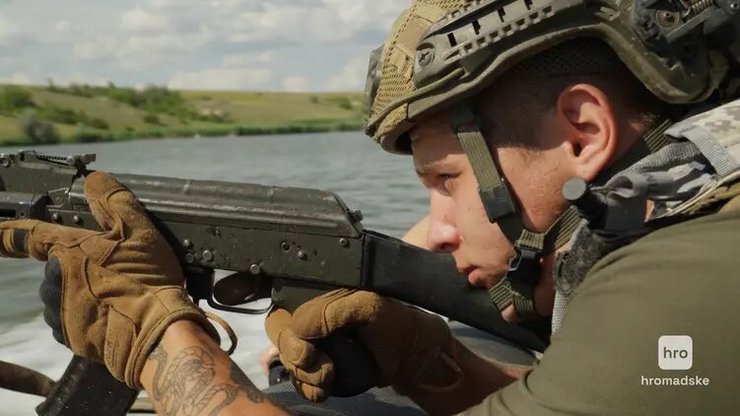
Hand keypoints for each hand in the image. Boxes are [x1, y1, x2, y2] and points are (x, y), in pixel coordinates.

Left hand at [0, 171, 216, 387]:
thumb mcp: (140, 231)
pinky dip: (86, 316)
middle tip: (114, 270)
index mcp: (69, 250)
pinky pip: (70, 321)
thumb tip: (96, 180)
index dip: (8, 232)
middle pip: (57, 267)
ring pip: (62, 295)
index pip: (27, 235)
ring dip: (82, 292)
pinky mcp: (69, 336)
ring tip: (117, 294)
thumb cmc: (146, 281)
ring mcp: (60, 311)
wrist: (155, 332)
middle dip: (78, 266)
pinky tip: (112, 313)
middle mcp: (55, 280)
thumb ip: (114, 201)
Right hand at [264, 289, 463, 401]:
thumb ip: (330, 311)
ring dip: (303, 375)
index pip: (280, 310)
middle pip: (278, 337)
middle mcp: (309, 317)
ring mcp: (313, 343)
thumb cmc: (391, 321)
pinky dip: (307, 388)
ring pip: (286, 361)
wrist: (409, 353)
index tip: (308, 350)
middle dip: (294, 356)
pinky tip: (323, 389)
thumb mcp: (365, 305)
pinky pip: (297, 379)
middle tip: (321, 366)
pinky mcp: (319, 366)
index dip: (286, 333)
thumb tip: (297, 329)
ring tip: (329, 377)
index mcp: (316, 295)